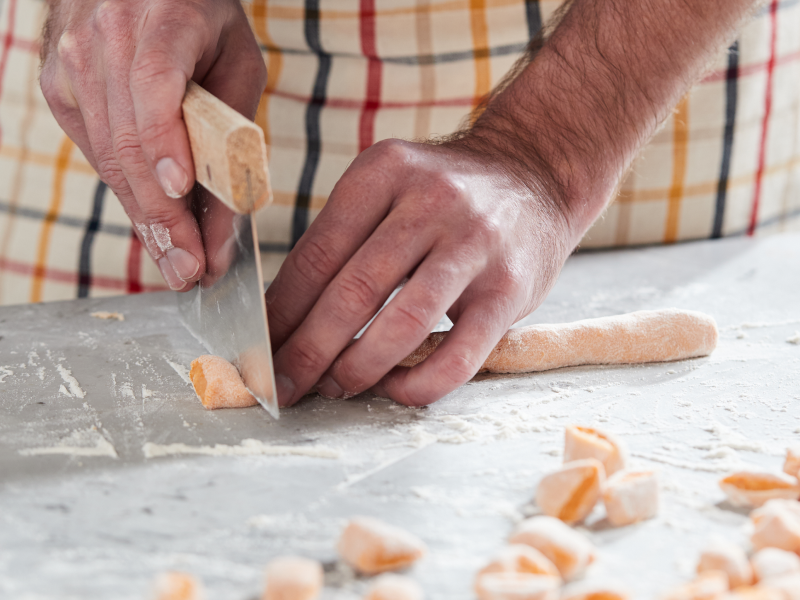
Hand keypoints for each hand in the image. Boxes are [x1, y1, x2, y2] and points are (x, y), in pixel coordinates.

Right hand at [40, 0, 265, 289]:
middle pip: (129, 142)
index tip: (179, 190)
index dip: (164, 141)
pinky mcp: (59, 87)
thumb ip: (234, 135)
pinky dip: (128, 194)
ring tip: (179, 264)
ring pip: (110, 158)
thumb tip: (224, 227)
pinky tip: (155, 226)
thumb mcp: (239, 65)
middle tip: (192, 269)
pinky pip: (96, 153)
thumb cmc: (204, 23)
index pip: (155, 85)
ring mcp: (73, 62)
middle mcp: (104, 37)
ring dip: (147, 221)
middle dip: (164, 217)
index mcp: (162, 18)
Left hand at [265, 136, 576, 406]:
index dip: (281, 312)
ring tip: (335, 387)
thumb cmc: (446, 195)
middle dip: (307, 351)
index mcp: (383, 173)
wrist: (534, 171)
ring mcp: (474, 245)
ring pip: (401, 324)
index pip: (316, 255)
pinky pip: (457, 356)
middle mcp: (429, 201)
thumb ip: (343, 242)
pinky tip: (395, 387)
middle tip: (283, 385)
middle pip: (352, 291)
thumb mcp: (389, 191)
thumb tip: (284, 316)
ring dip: (357, 369)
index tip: (260, 351)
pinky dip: (417, 384)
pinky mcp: (509, 289)